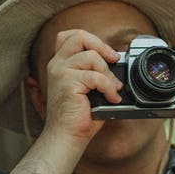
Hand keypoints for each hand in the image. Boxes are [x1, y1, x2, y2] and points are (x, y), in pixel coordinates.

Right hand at [36, 29, 122, 143]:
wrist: (66, 137)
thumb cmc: (78, 116)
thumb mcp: (87, 88)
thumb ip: (95, 72)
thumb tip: (118, 64)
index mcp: (59, 64)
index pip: (70, 35)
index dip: (91, 39)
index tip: (106, 54)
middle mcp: (57, 65)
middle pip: (79, 36)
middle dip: (102, 46)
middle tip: (114, 60)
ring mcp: (61, 73)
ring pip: (92, 56)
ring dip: (108, 74)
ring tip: (113, 89)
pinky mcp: (68, 84)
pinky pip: (96, 77)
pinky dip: (109, 88)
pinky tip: (111, 98)